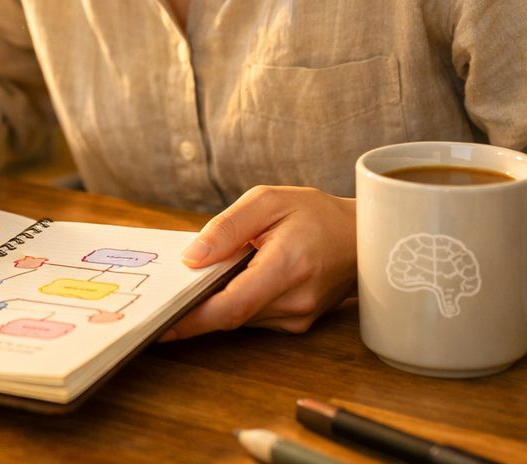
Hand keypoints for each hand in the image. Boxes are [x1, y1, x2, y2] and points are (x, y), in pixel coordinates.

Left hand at [160, 185, 356, 340]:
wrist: (365, 238)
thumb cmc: (316, 214)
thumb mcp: (268, 201)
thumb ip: (227, 227)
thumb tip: (191, 257)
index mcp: (287, 266)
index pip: (232, 306)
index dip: (192, 319)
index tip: (161, 325)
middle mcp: (294, 300)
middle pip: (230, 315)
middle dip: (195, 306)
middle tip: (162, 296)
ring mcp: (298, 317)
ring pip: (240, 317)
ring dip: (214, 302)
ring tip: (194, 280)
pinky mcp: (298, 323)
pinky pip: (254, 316)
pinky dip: (234, 301)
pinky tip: (228, 281)